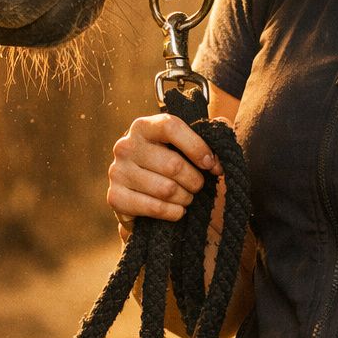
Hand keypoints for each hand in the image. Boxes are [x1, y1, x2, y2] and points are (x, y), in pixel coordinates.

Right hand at [107, 113, 222, 230]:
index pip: (171, 127)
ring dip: (185, 198)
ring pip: (166, 189)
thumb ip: (209, 132)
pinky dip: (172, 213)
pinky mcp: (115, 197)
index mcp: (143, 126)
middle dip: (195, 181)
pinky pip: (153, 208)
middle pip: (173, 164)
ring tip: (187, 198)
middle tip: (198, 186)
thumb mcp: (188, 146)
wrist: (146, 198)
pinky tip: (177, 211)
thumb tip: (223, 124)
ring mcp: (117, 171)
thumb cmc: (172, 167)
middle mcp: (125, 145)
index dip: (197, 147)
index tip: (212, 164)